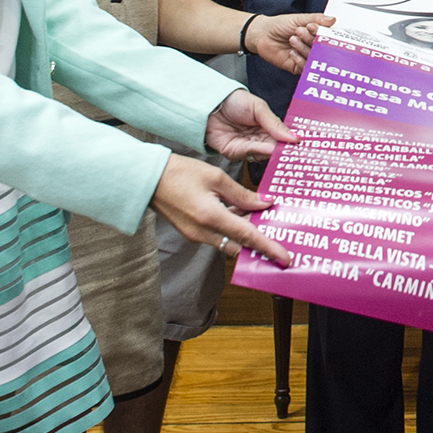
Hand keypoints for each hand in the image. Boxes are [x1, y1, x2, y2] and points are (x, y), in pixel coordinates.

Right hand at [152, 154, 291, 266]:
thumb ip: (242, 194)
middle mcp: (203, 232)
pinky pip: (217, 236)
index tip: (285, 259)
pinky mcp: (191, 232)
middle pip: (239, 246)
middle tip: (276, 234)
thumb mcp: (216, 177)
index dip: (269, 248)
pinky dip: (231, 228)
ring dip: (244, 234)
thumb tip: (265, 204)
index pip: (248, 237)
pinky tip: (241, 212)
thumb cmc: (178, 173)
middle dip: (258, 244)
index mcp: (212, 217)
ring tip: (261, 219)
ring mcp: (195, 235)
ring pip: (228, 241)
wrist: (147, 178)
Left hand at [203, 88, 294, 161]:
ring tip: (282, 149)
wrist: (209, 103)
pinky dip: (259, 152)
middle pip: (276, 149)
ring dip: (273, 152)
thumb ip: (275, 124)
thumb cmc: (233, 101)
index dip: (292, 141)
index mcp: (267, 127)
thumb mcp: (259, 108)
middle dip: (284, 150)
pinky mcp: (235, 153)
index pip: (283, 137)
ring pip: (264, 154)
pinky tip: (268, 148)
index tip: (302, 145)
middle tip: (296, 152)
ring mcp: (247, 147)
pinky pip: (249, 155)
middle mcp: (258, 139)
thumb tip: (295, 138)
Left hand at [246, 12, 333, 74]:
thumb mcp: (299, 18)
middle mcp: (314, 47)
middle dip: (311, 39)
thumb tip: (333, 20)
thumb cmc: (280, 25)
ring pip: (314, 58)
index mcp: (317, 35)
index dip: (322, 33)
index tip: (312, 27)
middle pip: (322, 48)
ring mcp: (306, 57)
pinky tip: (292, 52)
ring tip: (292, 39)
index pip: (328, 37)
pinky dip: (300, 60)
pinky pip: (305, 68)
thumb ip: (316, 19)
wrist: (262, 35)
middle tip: (300, 31)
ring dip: (304, 48)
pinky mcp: (298, 67)